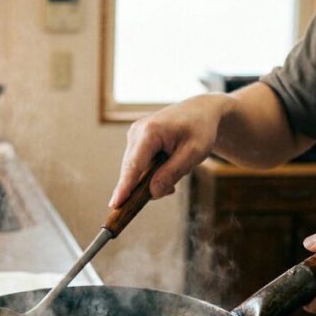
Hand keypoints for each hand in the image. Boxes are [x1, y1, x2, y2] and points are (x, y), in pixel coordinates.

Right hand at [109, 94, 230, 207]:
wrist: (201, 111)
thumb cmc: (200, 130)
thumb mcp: (193, 153)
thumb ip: (172, 173)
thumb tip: (153, 193)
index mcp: (150, 131)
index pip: (134, 165)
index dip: (124, 187)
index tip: (115, 204)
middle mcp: (136, 131)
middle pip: (132, 170)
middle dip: (145, 186)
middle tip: (171, 190)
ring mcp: (134, 135)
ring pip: (135, 169)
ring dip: (152, 178)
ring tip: (178, 169)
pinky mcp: (136, 140)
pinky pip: (138, 164)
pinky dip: (151, 172)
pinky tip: (169, 166)